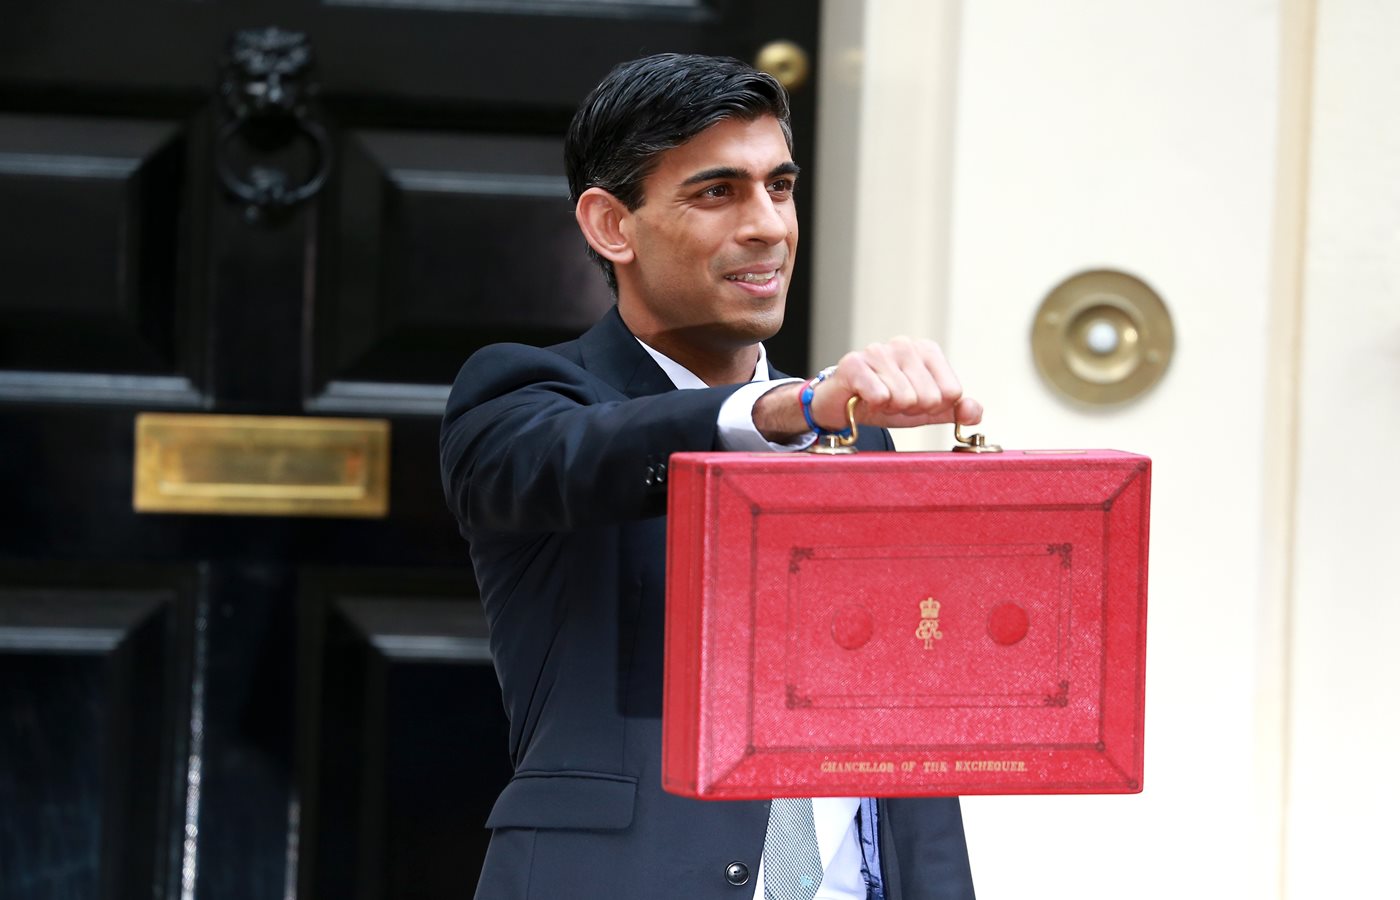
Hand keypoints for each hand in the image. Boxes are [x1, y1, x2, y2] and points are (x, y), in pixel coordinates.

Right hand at [752, 337, 981, 441]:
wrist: (840, 406)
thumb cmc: (885, 403)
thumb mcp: (925, 410)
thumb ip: (955, 410)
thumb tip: (974, 412)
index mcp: (927, 350)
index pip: (952, 393)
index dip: (933, 408)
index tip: (914, 402)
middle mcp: (904, 345)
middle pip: (929, 398)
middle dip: (910, 410)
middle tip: (891, 403)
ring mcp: (878, 351)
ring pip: (904, 398)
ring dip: (889, 409)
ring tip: (877, 399)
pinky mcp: (854, 364)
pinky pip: (879, 396)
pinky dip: (871, 406)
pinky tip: (862, 398)